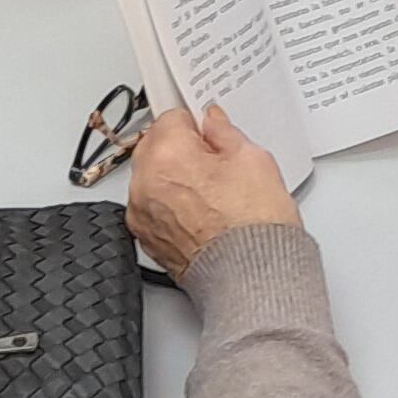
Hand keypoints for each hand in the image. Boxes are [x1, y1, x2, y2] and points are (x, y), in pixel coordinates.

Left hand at [124, 103, 299, 277]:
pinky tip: (203, 214)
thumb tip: (213, 123)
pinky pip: (154, 208)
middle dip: (180, 149)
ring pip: (152, 178)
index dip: (197, 124)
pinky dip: (171, 206)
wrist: (253, 279)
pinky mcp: (147, 240)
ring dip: (173, 178)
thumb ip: (224, 132)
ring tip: (214, 193)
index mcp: (166, 156)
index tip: (211, 134)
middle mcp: (144, 185)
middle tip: (216, 163)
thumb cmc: (254, 226)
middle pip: (155, 147)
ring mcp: (142, 216)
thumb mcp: (252, 158)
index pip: (172, 118)